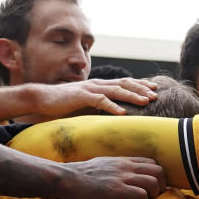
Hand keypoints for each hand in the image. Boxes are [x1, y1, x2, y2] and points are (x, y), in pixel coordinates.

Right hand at [22, 78, 158, 119]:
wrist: (42, 99)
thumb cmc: (64, 104)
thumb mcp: (86, 105)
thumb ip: (100, 106)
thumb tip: (114, 116)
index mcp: (99, 86)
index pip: (124, 83)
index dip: (140, 85)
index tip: (154, 89)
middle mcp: (97, 84)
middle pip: (124, 84)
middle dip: (141, 89)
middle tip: (156, 95)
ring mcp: (89, 88)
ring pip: (115, 90)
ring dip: (132, 95)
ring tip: (145, 101)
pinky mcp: (80, 96)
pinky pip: (100, 101)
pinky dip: (112, 106)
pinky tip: (122, 112)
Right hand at [54, 156, 165, 198]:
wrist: (65, 178)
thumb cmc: (80, 176)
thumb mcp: (102, 165)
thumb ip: (115, 169)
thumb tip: (121, 178)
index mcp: (123, 161)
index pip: (152, 163)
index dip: (157, 177)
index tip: (150, 189)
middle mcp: (126, 166)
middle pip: (159, 171)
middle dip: (160, 186)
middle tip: (150, 198)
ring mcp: (122, 177)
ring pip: (154, 182)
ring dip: (152, 196)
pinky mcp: (117, 189)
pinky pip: (142, 196)